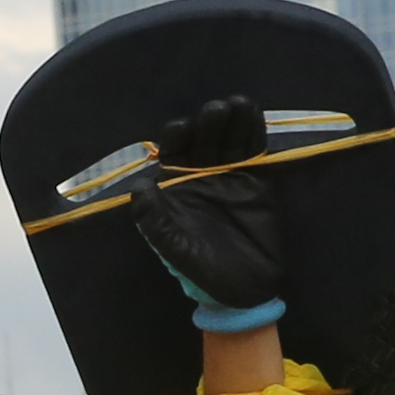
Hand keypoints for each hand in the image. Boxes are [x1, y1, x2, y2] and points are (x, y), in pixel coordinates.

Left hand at [132, 96, 285, 329]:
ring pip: (229, 139)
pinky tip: (253, 113)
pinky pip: (253, 149)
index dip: (176, 139)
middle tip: (216, 110)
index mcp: (174, 190)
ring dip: (232, 121)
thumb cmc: (202, 273)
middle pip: (202, 140)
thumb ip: (155, 222)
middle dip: (208, 123)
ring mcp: (229, 175)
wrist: (246, 290)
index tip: (182, 129)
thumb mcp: (174, 250)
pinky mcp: (256, 179)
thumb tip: (138, 186)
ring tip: (239, 104)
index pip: (172, 154)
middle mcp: (200, 176)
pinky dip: (254, 131)